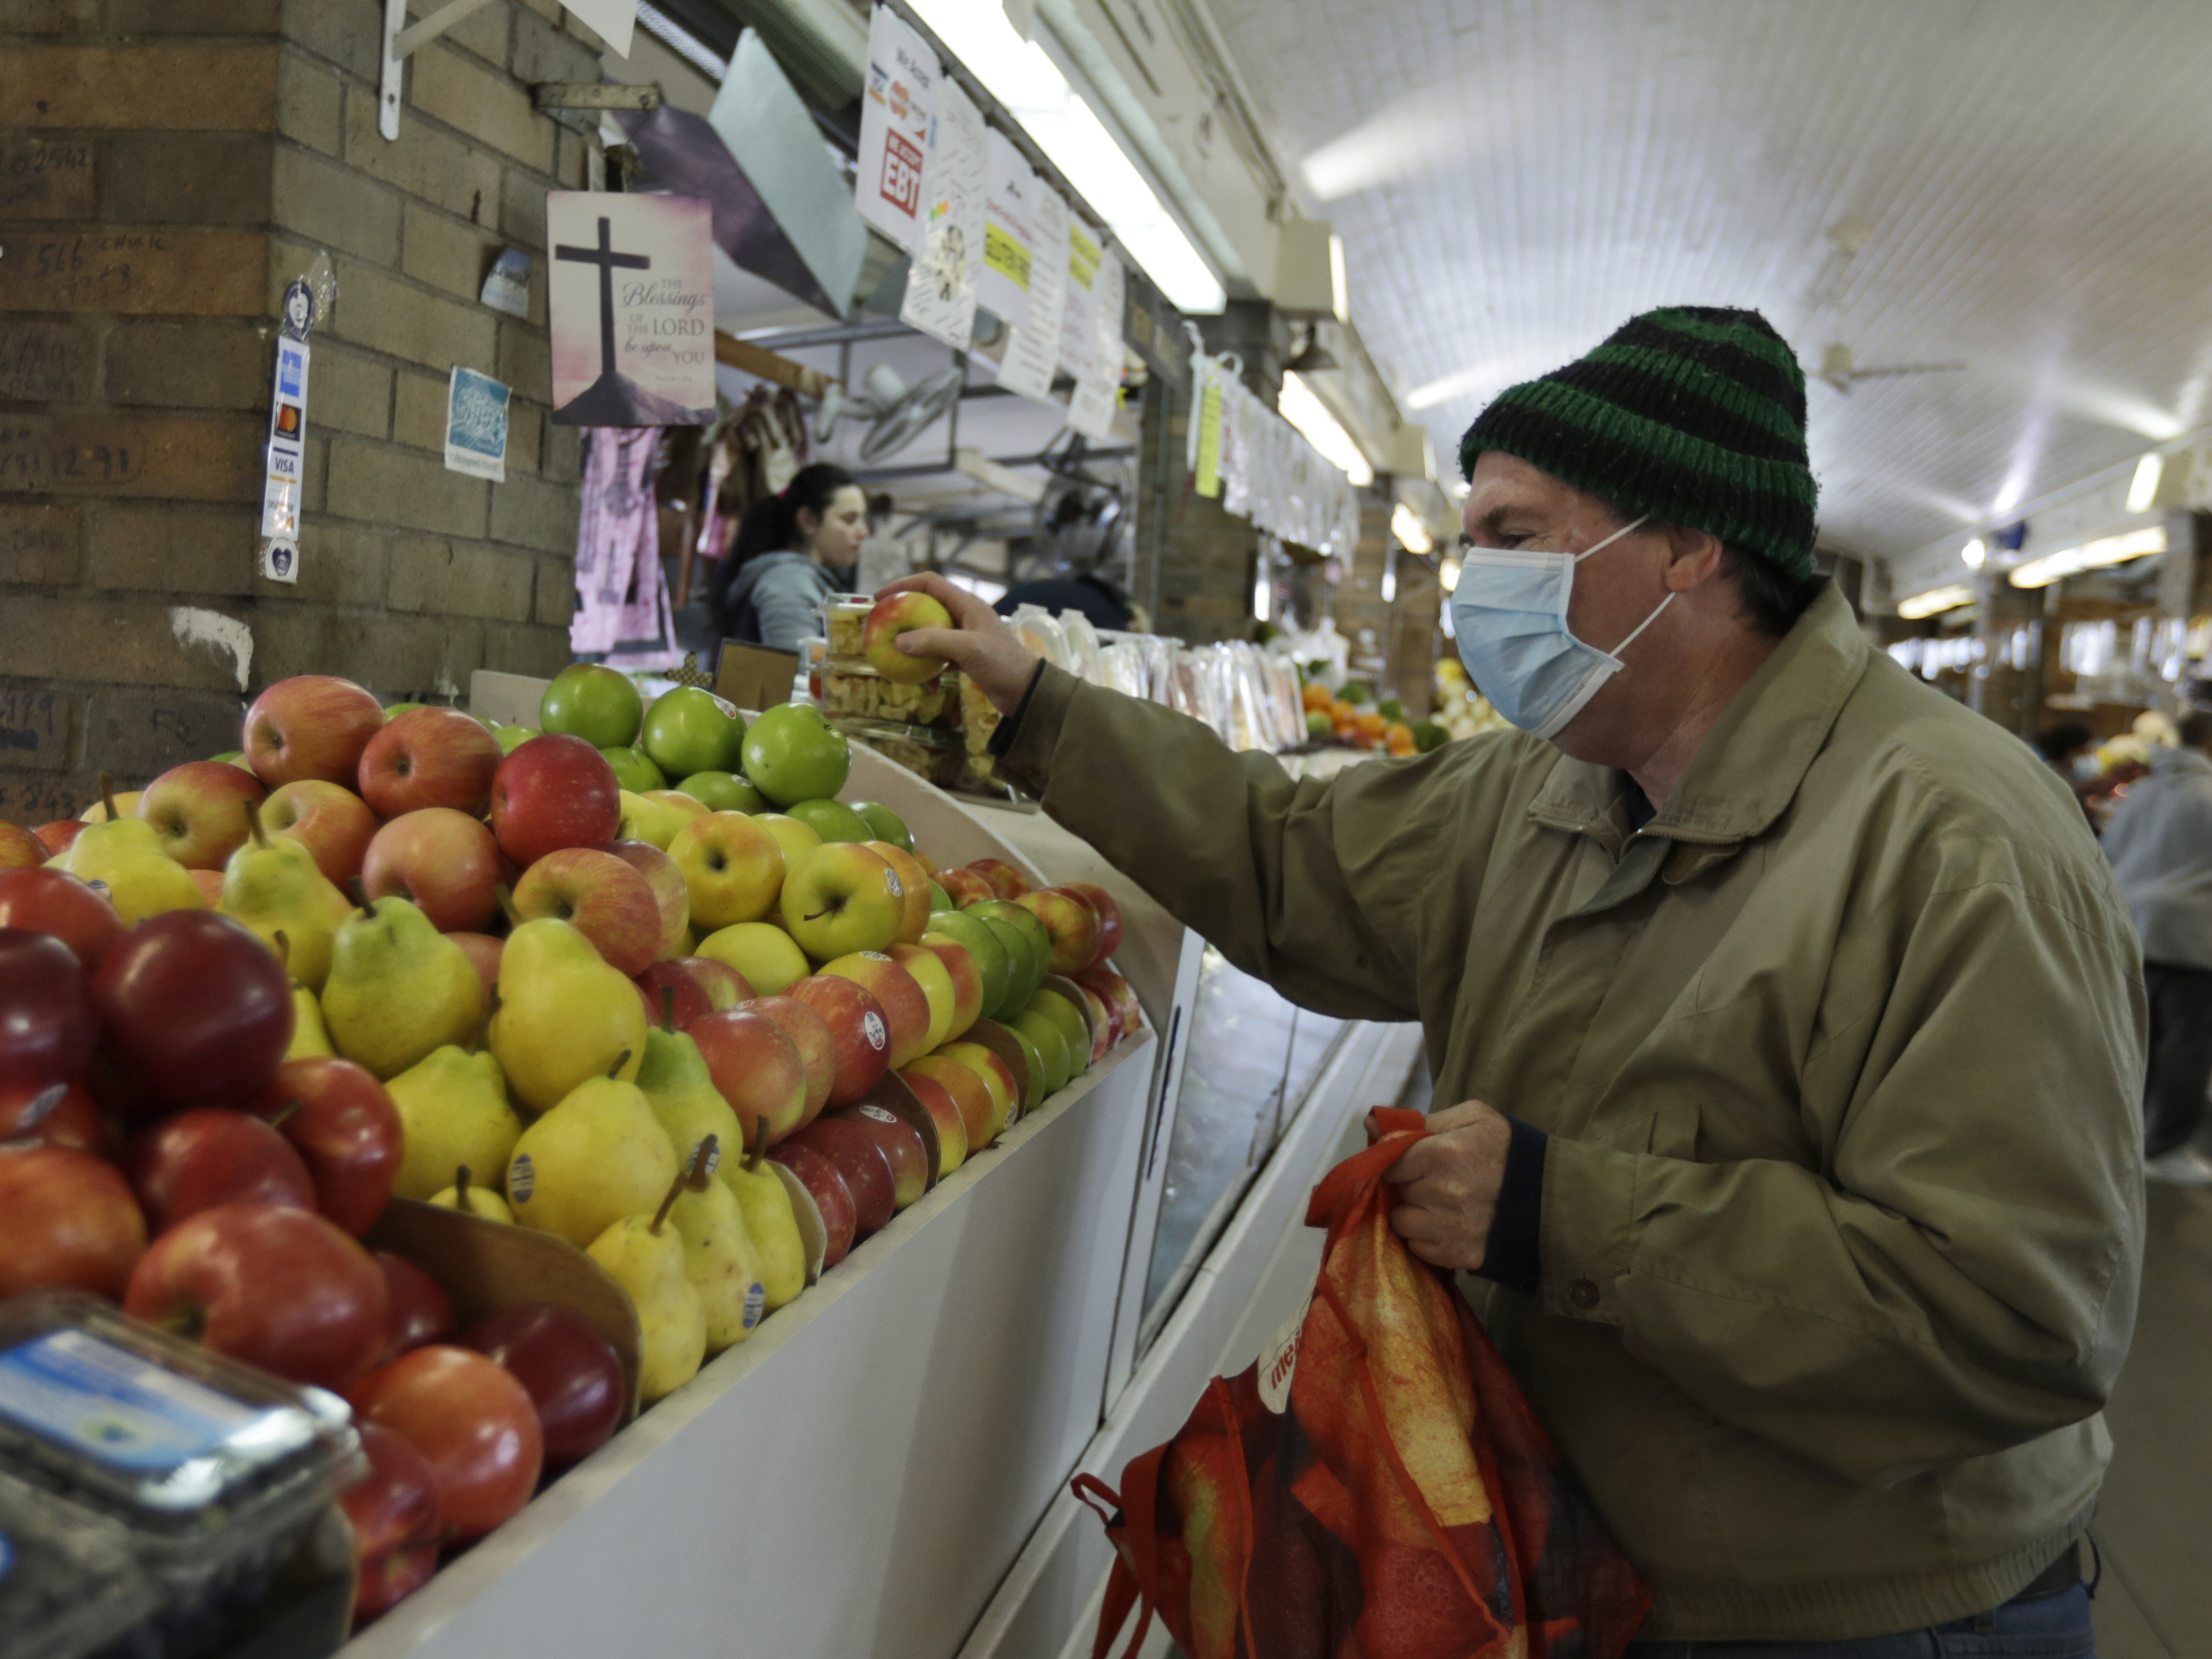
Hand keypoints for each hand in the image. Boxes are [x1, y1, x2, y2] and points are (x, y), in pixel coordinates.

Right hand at [875, 573, 1039, 714]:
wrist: (1027, 691)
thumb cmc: (1003, 664)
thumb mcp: (968, 649)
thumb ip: (934, 641)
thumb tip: (900, 641)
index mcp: (967, 604)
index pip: (929, 582)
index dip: (902, 585)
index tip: (879, 597)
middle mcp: (965, 616)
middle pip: (926, 608)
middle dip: (903, 618)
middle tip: (882, 629)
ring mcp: (965, 637)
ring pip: (930, 635)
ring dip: (915, 648)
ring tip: (899, 660)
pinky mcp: (966, 657)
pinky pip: (940, 657)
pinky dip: (931, 669)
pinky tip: (929, 686)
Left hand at [1380, 1100, 1511, 1272]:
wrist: (1548, 1198)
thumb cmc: (1506, 1150)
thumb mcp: (1472, 1119)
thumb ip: (1420, 1121)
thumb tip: (1370, 1126)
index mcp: (1443, 1153)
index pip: (1389, 1161)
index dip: (1400, 1161)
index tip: (1414, 1162)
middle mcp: (1441, 1192)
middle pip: (1396, 1191)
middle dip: (1409, 1185)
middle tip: (1435, 1181)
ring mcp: (1447, 1227)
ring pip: (1401, 1221)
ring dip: (1414, 1213)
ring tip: (1441, 1205)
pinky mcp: (1455, 1255)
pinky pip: (1417, 1247)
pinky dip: (1427, 1238)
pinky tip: (1449, 1225)